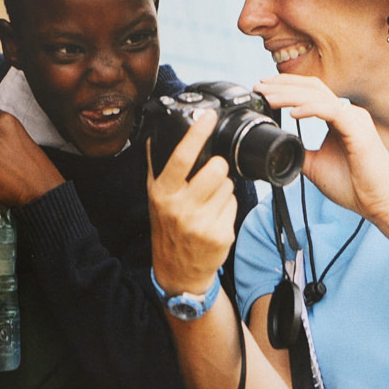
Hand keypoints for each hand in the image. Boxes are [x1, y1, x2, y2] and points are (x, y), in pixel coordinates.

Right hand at [147, 110, 236, 295]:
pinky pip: (234, 205)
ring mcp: (201, 223)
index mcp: (163, 193)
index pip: (182, 157)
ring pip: (229, 185)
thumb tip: (154, 137)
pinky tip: (215, 218)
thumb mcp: (155, 199)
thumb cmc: (168, 229)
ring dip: (224, 189)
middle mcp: (180, 207)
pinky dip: (228, 208)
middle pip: (216, 169)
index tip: (209, 116)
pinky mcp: (220, 235)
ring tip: (209, 202)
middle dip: (218, 168)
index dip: (197, 133)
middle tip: (210, 177)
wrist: (178, 272)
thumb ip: (157, 169)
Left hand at [254, 74, 388, 221]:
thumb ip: (299, 151)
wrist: (378, 204)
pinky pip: (330, 111)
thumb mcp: (315, 165)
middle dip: (283, 84)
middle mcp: (348, 113)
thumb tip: (279, 146)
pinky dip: (310, 109)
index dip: (286, 86)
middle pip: (312, 87)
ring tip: (269, 97)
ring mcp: (355, 119)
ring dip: (290, 94)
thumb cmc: (354, 186)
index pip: (311, 92)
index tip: (263, 89)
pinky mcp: (358, 130)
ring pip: (318, 96)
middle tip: (259, 86)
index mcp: (339, 118)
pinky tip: (293, 113)